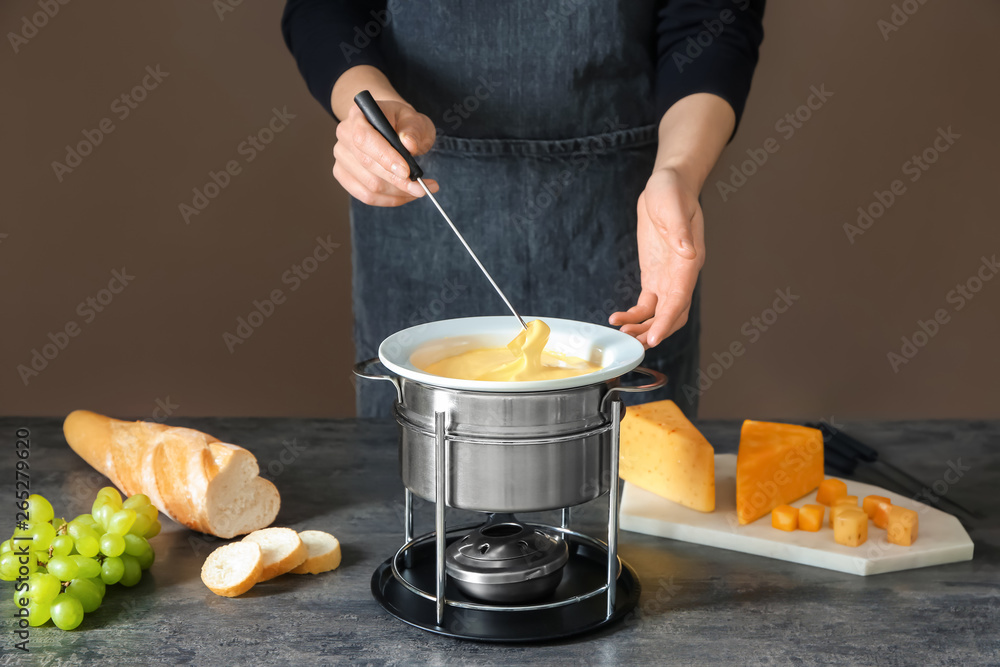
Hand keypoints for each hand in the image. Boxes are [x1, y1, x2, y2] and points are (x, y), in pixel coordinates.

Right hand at [333, 99, 438, 205]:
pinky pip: (366, 196)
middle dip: (398, 181)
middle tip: (423, 187)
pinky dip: (389, 199)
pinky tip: (405, 195)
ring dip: (398, 193)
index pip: (364, 138)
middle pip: (367, 165)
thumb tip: (409, 145)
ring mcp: (341, 156)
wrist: (392, 127)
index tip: (407, 172)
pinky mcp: (343, 175)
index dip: (385, 157)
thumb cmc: (403, 123)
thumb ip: (413, 130)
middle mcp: (345, 134)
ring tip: (419, 190)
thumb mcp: (415, 120)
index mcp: (359, 114)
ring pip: (369, 185)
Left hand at [609, 167, 704, 347]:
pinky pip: (647, 304)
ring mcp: (668, 277)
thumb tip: (688, 254)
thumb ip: (680, 230)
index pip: (680, 299)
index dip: (667, 321)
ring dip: (643, 328)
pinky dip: (635, 315)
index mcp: (689, 262)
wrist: (667, 185)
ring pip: (660, 314)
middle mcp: (681, 274)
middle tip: (632, 343)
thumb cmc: (672, 192)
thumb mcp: (673, 206)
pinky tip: (618, 319)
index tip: (654, 338)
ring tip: (622, 333)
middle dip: (654, 332)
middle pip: (672, 314)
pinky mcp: (654, 276)